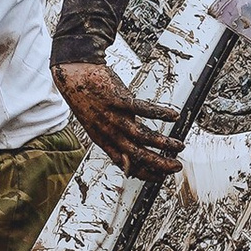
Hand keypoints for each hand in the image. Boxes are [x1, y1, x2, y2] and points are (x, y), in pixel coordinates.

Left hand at [56, 57, 183, 180]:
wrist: (71, 74)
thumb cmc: (83, 97)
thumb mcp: (93, 126)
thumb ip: (110, 140)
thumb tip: (125, 158)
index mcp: (103, 140)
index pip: (126, 164)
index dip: (145, 173)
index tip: (160, 176)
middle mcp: (109, 131)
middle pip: (137, 153)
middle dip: (159, 163)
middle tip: (175, 166)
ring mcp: (114, 115)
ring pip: (141, 135)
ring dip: (163, 143)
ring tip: (178, 145)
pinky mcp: (119, 98)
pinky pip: (143, 109)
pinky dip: (160, 113)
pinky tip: (173, 116)